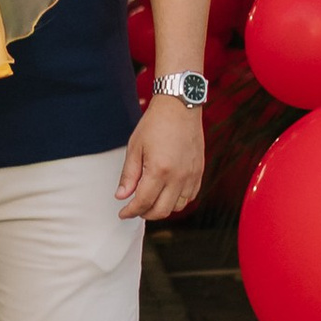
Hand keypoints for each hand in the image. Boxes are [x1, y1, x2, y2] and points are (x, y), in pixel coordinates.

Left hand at [117, 95, 204, 222]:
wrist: (179, 107)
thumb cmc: (155, 123)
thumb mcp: (135, 147)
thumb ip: (129, 175)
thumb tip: (121, 196)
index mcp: (159, 170)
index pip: (143, 202)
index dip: (130, 211)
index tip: (123, 213)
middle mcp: (178, 176)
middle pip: (161, 211)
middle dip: (145, 214)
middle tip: (135, 209)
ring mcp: (191, 175)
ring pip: (177, 207)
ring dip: (162, 208)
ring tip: (151, 200)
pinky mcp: (199, 172)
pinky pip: (190, 196)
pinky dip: (178, 200)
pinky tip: (167, 193)